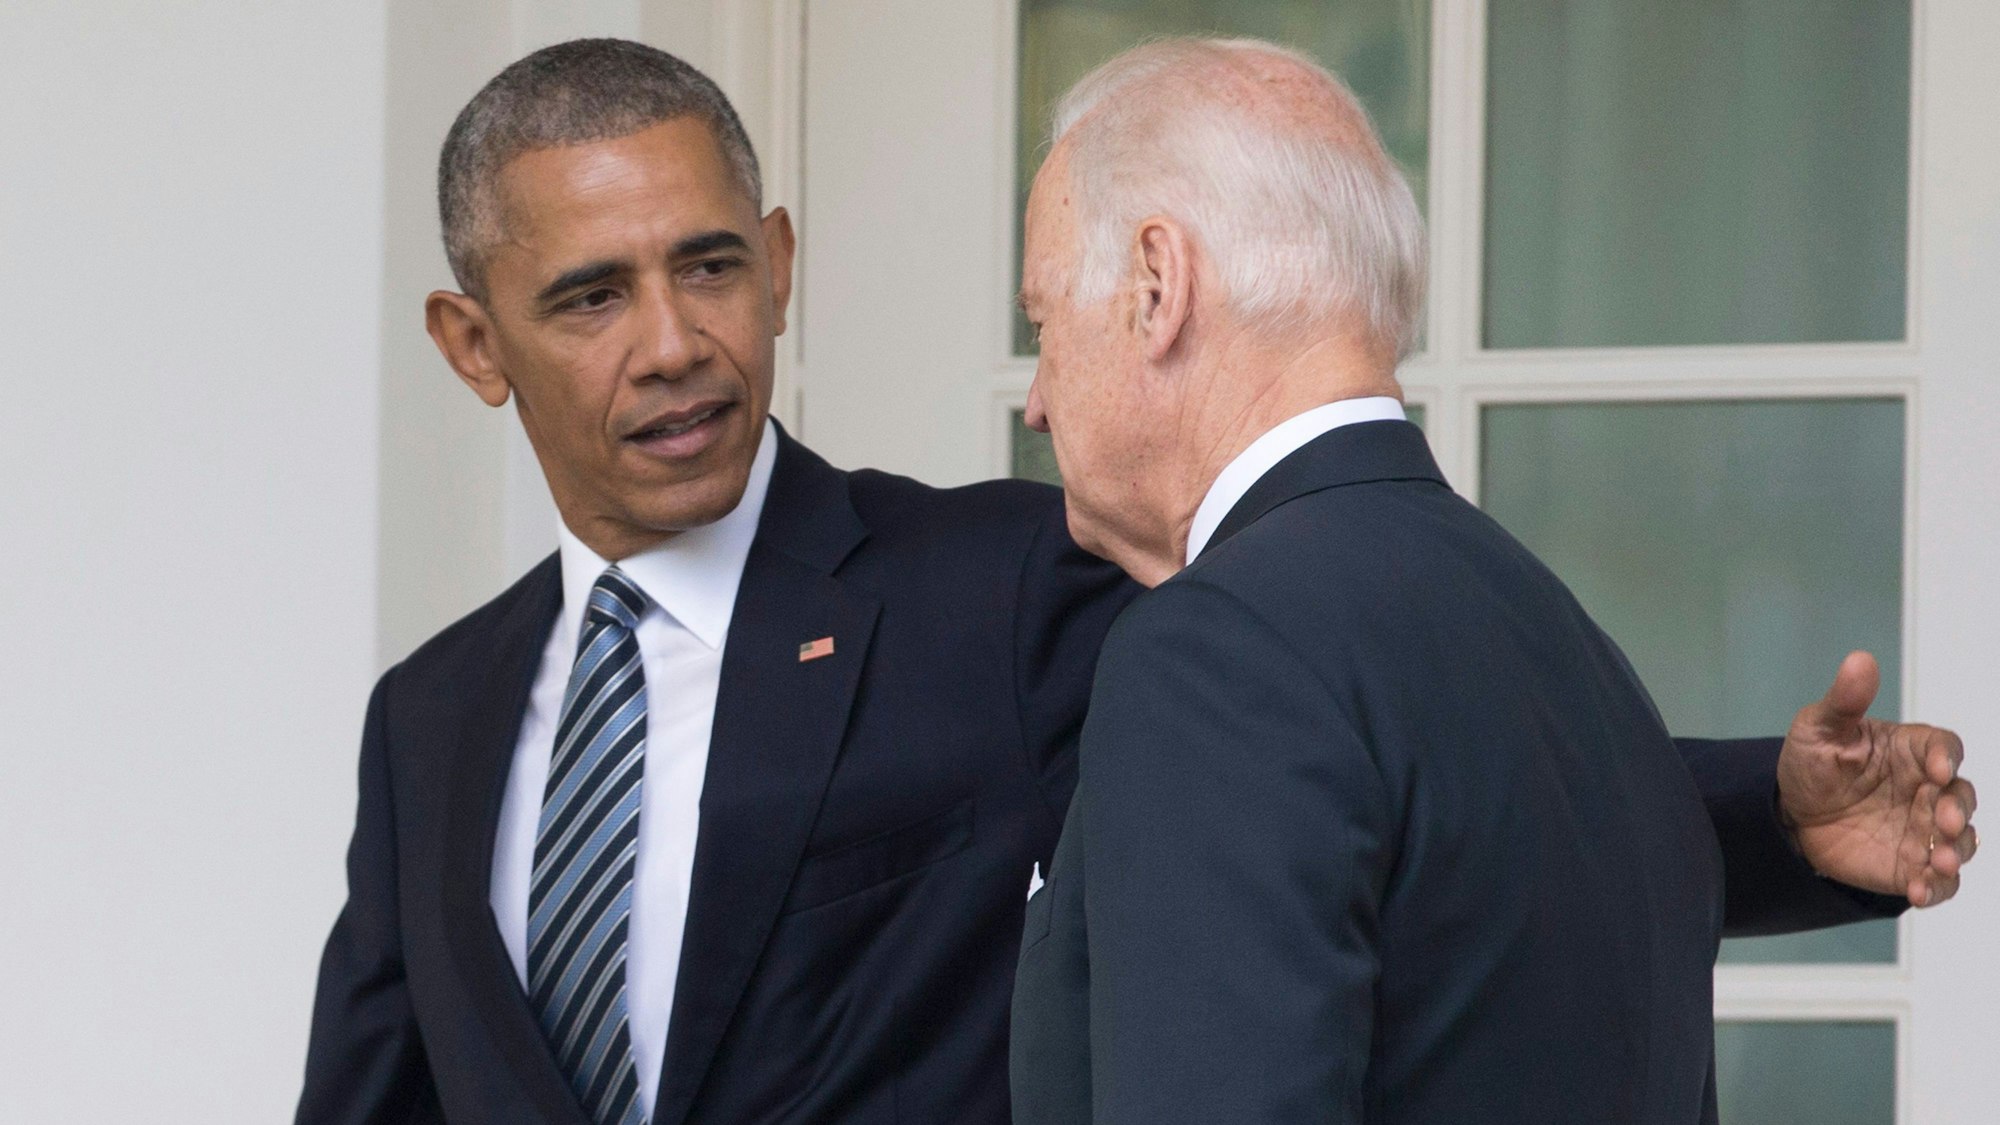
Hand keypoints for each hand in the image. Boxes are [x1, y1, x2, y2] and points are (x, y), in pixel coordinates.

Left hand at [1777, 651, 1977, 906]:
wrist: (1791, 815)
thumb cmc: (1814, 763)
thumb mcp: (1819, 728)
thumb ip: (1844, 701)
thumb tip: (1860, 660)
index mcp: (1914, 752)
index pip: (1945, 748)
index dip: (1948, 757)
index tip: (1938, 769)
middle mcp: (1929, 790)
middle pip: (1961, 797)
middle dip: (1957, 810)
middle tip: (1942, 822)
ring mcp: (1925, 830)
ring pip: (1960, 841)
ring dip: (1956, 852)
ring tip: (1940, 862)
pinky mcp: (1913, 865)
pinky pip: (1938, 881)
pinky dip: (1936, 887)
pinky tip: (1919, 891)